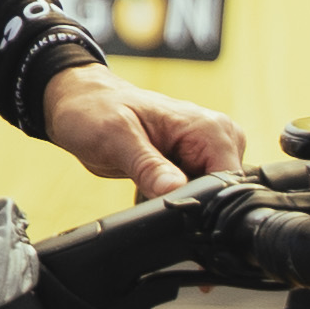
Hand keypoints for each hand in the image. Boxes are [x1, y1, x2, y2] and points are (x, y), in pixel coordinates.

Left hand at [42, 63, 240, 199]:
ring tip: (146, 182)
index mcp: (208, 127)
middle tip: (150, 188)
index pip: (227, 180)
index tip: (171, 203)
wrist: (83, 105)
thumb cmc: (96, 110)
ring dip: (178, 200)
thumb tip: (174, 191)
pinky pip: (194, 193)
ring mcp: (206, 153)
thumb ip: (148, 166)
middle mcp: (215, 138)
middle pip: (220, 193)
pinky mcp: (193, 165)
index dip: (202, 201)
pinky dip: (173, 197)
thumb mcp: (116, 138)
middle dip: (189, 202)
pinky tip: (150, 186)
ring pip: (207, 197)